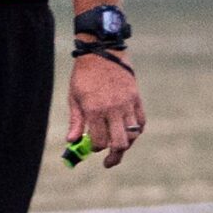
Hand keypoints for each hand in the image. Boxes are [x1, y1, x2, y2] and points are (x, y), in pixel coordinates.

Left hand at [68, 51, 145, 168]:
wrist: (102, 51)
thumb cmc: (84, 75)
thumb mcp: (74, 97)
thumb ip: (76, 121)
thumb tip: (71, 141)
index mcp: (94, 110)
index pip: (99, 142)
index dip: (95, 149)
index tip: (91, 148)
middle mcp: (113, 109)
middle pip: (120, 143)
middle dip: (114, 156)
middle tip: (109, 162)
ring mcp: (126, 104)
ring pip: (132, 135)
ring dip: (126, 144)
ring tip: (119, 147)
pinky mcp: (136, 98)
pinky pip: (140, 121)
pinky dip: (136, 130)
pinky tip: (128, 132)